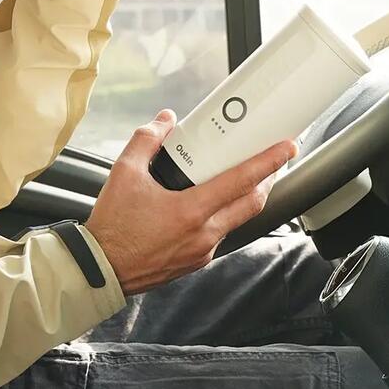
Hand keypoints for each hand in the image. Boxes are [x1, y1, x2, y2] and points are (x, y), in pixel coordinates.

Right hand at [85, 111, 295, 294]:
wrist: (103, 268)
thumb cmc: (113, 225)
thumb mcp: (124, 172)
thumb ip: (147, 140)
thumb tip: (165, 120)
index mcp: (191, 211)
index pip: (241, 181)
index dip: (268, 161)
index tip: (286, 147)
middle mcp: (204, 234)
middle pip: (253, 203)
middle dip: (269, 178)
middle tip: (274, 159)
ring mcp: (203, 250)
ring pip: (238, 219)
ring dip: (247, 197)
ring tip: (244, 177)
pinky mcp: (196, 261)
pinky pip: (221, 233)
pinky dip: (225, 214)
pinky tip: (213, 202)